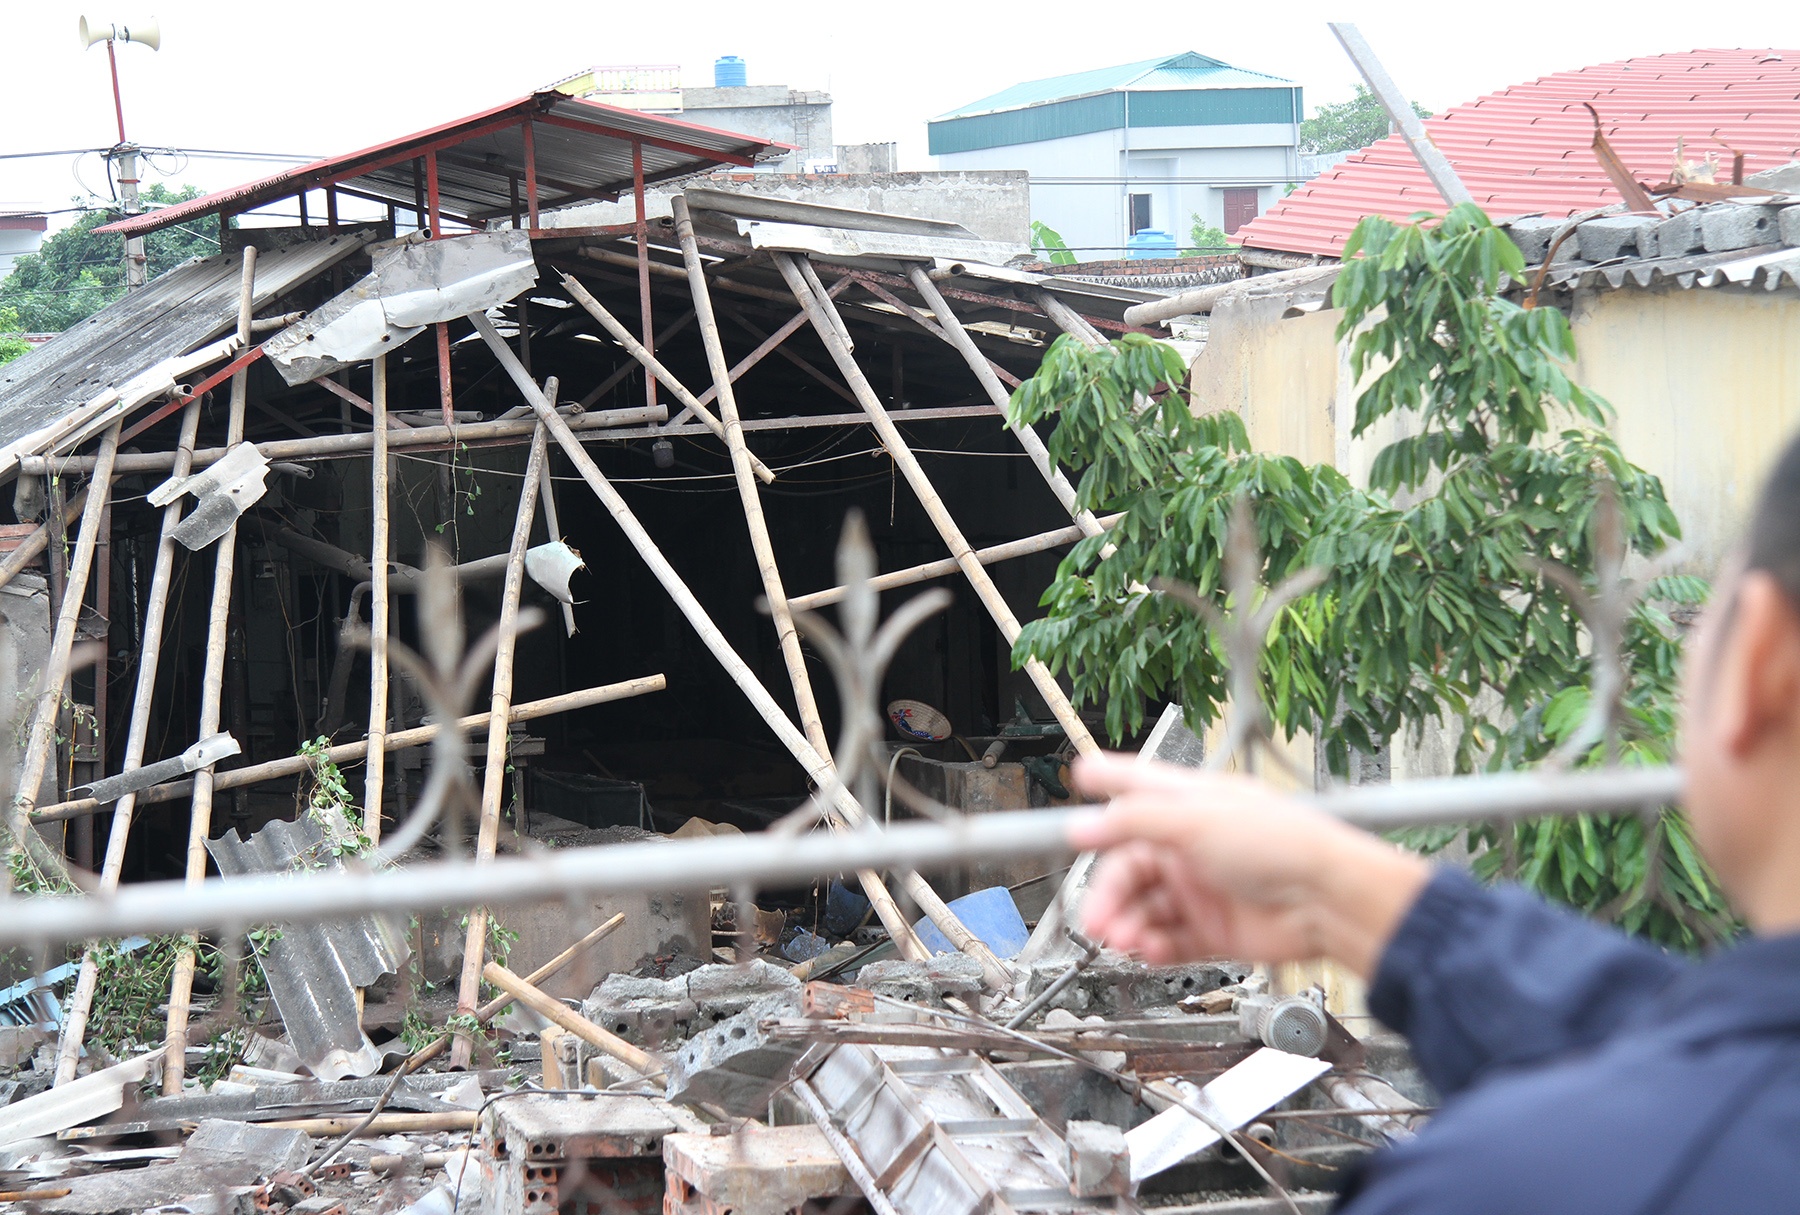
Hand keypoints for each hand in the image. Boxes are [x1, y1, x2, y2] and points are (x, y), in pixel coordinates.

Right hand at [1067, 752, 1431, 979]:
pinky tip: (1148, 949)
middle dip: (1108, 893)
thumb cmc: (1281, 844)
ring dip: (1126, 924)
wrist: (1327, 901)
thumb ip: (1132, 821)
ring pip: (1144, 908)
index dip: (1106, 784)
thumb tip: (1082, 824)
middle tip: (1096, 917)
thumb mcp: (1193, 820)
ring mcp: (1202, 890)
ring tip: (1123, 938)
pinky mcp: (1212, 931)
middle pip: (1128, 868)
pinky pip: (1168, 941)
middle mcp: (1191, 847)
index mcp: (1188, 807)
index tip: (1077, 781)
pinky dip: (1152, 947)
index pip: (1137, 790)